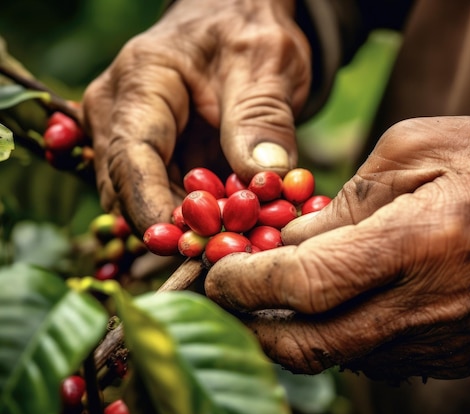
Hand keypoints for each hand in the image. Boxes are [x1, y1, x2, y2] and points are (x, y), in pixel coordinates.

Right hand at [81, 0, 309, 232]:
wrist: (240, 23)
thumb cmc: (248, 33)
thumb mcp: (265, 64)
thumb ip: (262, 118)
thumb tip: (265, 179)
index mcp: (139, 82)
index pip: (130, 155)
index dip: (151, 205)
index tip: (184, 243)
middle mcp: (121, 113)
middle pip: (129, 187)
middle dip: (173, 226)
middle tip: (223, 252)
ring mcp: (135, 139)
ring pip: (145, 201)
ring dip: (188, 227)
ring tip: (235, 241)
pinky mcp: (157, 159)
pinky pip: (168, 199)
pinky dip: (199, 218)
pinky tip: (234, 228)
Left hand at [204, 112, 469, 380]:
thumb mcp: (419, 146)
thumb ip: (348, 198)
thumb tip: (293, 237)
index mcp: (415, 242)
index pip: (304, 284)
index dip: (246, 284)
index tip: (217, 273)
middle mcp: (425, 306)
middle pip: (309, 345)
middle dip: (251, 328)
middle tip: (228, 300)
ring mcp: (442, 341)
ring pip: (338, 360)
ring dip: (292, 335)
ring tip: (275, 300)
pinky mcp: (454, 356)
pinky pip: (376, 361)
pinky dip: (340, 339)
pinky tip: (337, 308)